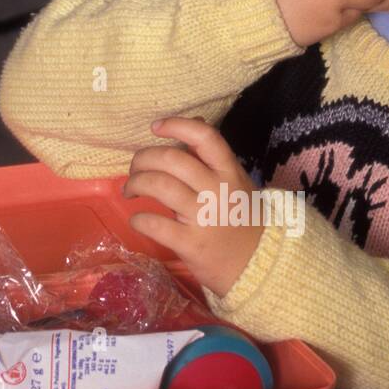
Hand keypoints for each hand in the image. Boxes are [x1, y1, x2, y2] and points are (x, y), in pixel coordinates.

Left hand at [122, 117, 265, 298]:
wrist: (259, 266)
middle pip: (172, 160)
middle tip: (134, 169)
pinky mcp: (191, 243)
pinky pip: (154, 224)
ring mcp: (204, 217)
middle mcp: (218, 190)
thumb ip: (214, 157)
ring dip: (135, 184)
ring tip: (129, 190)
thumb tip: (194, 122)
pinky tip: (138, 220)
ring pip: (159, 186)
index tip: (155, 127)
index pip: (205, 138)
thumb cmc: (244, 221)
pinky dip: (139, 219)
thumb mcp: (237, 183)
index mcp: (230, 172)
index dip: (177, 125)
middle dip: (143, 159)